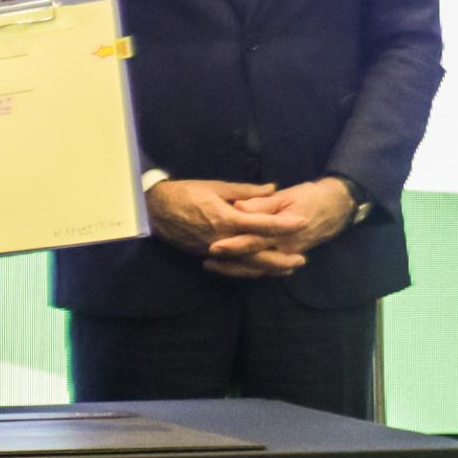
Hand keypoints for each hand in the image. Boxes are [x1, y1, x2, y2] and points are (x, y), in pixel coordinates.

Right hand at [145, 178, 297, 261]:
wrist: (153, 209)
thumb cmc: (185, 193)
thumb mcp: (216, 186)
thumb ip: (246, 191)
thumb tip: (272, 189)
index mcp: (226, 218)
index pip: (262, 224)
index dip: (285, 224)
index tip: (303, 222)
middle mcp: (222, 239)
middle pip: (258, 254)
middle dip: (281, 258)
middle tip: (302, 259)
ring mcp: (213, 250)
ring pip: (245, 265)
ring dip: (268, 269)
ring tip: (287, 269)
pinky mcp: (205, 255)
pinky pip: (232, 267)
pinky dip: (249, 270)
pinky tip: (260, 271)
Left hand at [213, 178, 355, 274]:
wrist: (337, 207)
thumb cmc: (309, 197)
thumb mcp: (286, 196)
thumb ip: (262, 203)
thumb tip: (238, 206)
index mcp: (283, 230)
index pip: (255, 240)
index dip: (235, 245)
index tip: (214, 247)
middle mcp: (286, 247)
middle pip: (254, 260)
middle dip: (230, 263)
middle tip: (206, 262)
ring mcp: (287, 254)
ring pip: (259, 268)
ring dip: (235, 269)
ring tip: (210, 266)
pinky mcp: (287, 257)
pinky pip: (267, 268)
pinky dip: (249, 270)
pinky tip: (231, 269)